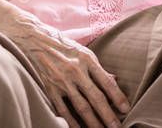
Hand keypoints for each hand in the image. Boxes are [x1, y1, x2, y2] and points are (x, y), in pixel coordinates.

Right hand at [9, 17, 129, 127]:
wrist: (36, 42)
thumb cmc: (65, 47)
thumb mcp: (85, 52)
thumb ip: (99, 68)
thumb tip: (115, 80)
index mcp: (87, 60)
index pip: (106, 82)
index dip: (117, 97)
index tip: (126, 109)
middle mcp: (76, 72)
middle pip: (95, 97)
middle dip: (108, 114)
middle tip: (117, 127)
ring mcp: (62, 82)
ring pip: (81, 107)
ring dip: (93, 122)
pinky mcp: (50, 90)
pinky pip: (63, 110)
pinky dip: (71, 122)